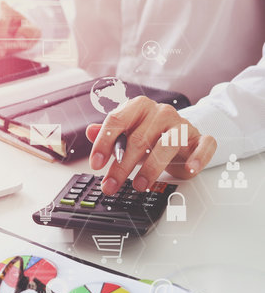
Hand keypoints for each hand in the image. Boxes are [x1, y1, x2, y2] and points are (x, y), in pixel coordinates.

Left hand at [85, 96, 216, 194]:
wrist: (182, 134)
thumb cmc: (151, 135)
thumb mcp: (127, 134)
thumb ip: (109, 134)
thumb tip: (89, 131)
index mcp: (139, 107)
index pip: (117, 121)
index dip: (104, 144)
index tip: (95, 164)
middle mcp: (161, 112)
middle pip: (138, 139)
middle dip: (121, 166)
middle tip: (110, 184)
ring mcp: (182, 125)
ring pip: (166, 145)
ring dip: (151, 169)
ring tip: (139, 185)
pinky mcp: (201, 139)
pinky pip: (203, 146)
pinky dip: (197, 158)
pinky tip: (189, 169)